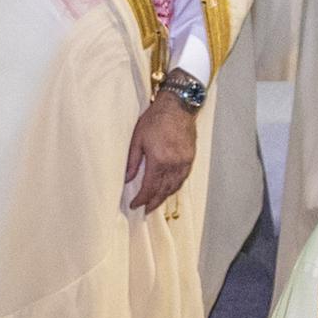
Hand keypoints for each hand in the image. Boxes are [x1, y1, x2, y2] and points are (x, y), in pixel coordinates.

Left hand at [123, 93, 196, 212]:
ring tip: (155, 203)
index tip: (134, 205)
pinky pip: (182, 178)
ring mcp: (184, 162)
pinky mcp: (190, 157)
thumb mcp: (137, 139)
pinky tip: (168, 189)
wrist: (178, 106)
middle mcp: (174, 164)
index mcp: (159, 161)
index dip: (142, 199)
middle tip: (144, 210)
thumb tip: (127, 179)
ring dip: (164, 197)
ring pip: (175, 186)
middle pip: (164, 191)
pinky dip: (174, 187)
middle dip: (153, 202)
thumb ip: (133, 162)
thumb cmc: (155, 119)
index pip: (150, 188)